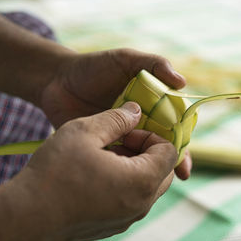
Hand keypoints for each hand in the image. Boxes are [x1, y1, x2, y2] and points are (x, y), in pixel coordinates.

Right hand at [18, 102, 176, 240]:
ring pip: (147, 186)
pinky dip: (124, 184)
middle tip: (116, 142)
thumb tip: (135, 111)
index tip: (124, 132)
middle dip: (145, 151)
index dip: (150, 135)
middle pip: (163, 171)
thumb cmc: (55, 172)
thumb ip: (116, 118)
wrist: (26, 216)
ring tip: (103, 157)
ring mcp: (127, 219)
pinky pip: (131, 200)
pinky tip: (95, 175)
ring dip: (134, 167)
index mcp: (142, 181)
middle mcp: (141, 204)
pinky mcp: (113, 226)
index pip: (170, 151)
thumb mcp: (85, 131)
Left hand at [38, 48, 191, 178]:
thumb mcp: (125, 60)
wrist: (56, 82)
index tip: (184, 156)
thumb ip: (153, 64)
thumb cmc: (93, 67)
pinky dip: (123, 172)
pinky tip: (127, 180)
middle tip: (177, 175)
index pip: (172, 125)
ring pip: (140, 157)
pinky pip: (117, 162)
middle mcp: (139, 123)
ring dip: (149, 170)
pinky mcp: (102, 148)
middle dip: (171, 162)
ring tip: (154, 181)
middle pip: (161, 145)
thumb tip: (182, 82)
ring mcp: (120, 138)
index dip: (182, 141)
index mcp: (150, 105)